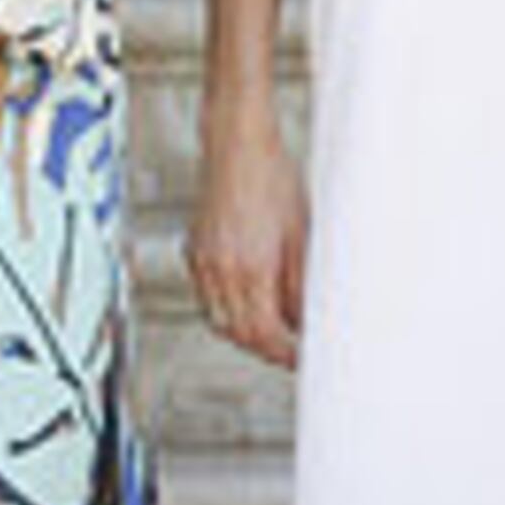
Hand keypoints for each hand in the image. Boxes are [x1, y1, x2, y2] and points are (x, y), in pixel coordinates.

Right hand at [186, 120, 309, 368]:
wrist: (237, 145)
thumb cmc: (272, 179)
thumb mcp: (302, 236)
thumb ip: (302, 284)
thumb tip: (309, 317)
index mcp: (250, 269)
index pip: (266, 334)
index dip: (287, 354)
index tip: (304, 358)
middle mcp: (220, 270)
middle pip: (238, 334)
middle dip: (266, 349)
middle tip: (292, 351)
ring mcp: (203, 261)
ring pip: (218, 320)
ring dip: (244, 334)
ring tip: (271, 332)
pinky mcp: (195, 250)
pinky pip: (206, 297)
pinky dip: (226, 310)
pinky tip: (246, 301)